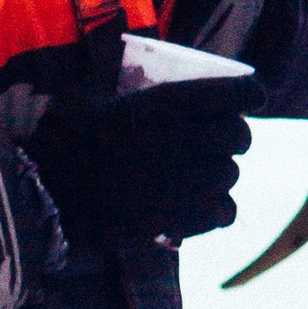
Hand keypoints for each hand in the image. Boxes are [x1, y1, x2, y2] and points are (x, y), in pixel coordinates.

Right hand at [30, 97, 250, 247]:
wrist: (53, 195)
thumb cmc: (75, 143)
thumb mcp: (113, 103)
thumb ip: (154, 99)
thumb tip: (180, 91)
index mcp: (170, 104)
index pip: (237, 92)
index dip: (250, 94)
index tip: (253, 98)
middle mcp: (188, 138)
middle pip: (241, 135)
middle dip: (234, 138)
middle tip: (219, 144)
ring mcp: (190, 180)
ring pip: (232, 174)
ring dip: (220, 175)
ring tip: (197, 178)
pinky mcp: (185, 217)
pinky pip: (225, 211)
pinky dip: (217, 210)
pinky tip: (201, 208)